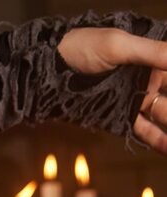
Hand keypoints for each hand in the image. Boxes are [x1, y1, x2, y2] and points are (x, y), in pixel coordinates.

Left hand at [58, 25, 166, 152]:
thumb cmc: (83, 48)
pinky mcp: (121, 118)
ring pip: (164, 115)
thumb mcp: (118, 46)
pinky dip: (159, 140)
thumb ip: (151, 53)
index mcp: (154, 56)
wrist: (51, 72)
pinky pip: (145, 131)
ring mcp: (136, 99)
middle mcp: (150, 78)